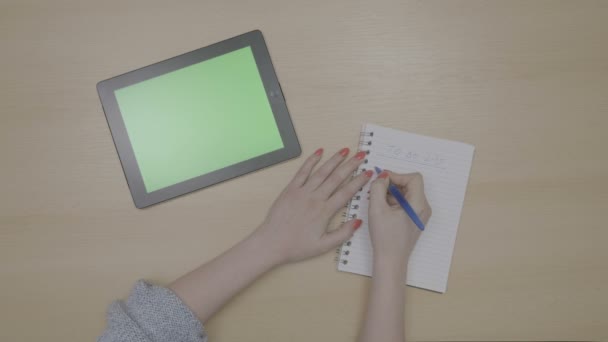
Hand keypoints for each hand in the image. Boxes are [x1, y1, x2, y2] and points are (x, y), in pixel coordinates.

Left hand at [253, 148, 373, 265]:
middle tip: (361, 155)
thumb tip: (358, 222)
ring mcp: (302, 192)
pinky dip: (311, 161)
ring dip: (334, 160)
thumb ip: (342, 234)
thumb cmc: (296, 246)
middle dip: (351, 165)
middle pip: (337, 178)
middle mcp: (315, 198)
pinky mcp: (290, 190)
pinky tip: (319, 152)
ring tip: (345, 150)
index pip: (346, 192)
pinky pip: (302, 172)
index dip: (359, 181)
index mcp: (324, 212)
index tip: (368, 173)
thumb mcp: (323, 246)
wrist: (271, 243)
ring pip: (322, 172)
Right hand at [368, 171, 431, 268]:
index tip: (382, 179)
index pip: (413, 178)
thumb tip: (382, 176)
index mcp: (418, 204)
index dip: (397, 175)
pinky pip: (405, 202)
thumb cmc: (385, 238)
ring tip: (376, 201)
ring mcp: (419, 214)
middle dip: (392, 184)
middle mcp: (423, 208)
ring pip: (406, 193)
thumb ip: (378, 188)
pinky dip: (393, 201)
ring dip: (391, 193)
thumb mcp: (377, 209)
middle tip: (376, 190)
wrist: (390, 260)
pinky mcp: (413, 218)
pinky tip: (381, 209)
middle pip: (410, 185)